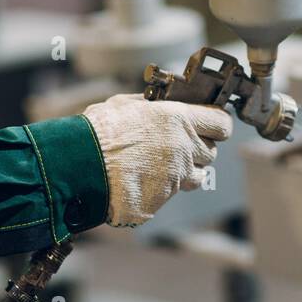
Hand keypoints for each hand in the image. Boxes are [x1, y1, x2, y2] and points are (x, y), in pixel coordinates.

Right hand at [82, 95, 233, 226]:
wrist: (79, 167)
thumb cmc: (97, 131)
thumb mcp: (125, 104)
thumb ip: (152, 106)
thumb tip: (161, 103)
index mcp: (178, 120)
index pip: (222, 123)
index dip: (218, 124)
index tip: (212, 124)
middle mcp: (183, 148)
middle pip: (211, 151)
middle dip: (198, 147)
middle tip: (177, 143)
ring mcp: (176, 177)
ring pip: (197, 175)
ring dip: (185, 169)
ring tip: (159, 162)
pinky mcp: (164, 198)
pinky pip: (173, 191)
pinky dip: (163, 186)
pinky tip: (143, 178)